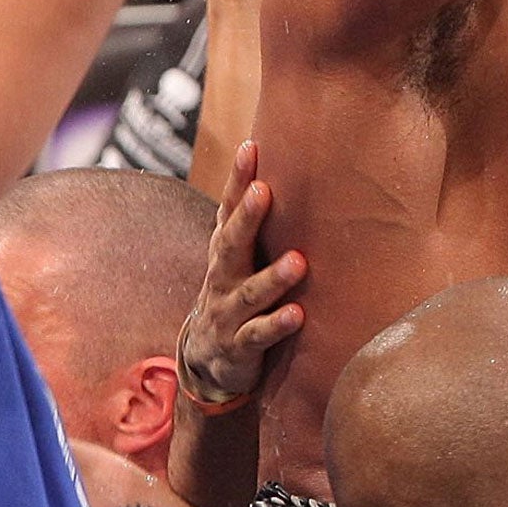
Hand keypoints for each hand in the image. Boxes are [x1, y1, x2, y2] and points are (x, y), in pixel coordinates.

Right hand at [176, 141, 305, 403]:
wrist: (209, 359)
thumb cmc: (236, 292)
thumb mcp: (241, 256)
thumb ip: (257, 220)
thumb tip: (288, 162)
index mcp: (226, 251)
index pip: (228, 210)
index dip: (237, 180)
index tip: (250, 148)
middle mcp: (223, 277)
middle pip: (232, 244)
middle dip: (246, 217)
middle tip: (262, 190)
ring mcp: (228, 313)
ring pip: (250, 293)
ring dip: (273, 277)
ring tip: (298, 261)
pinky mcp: (238, 346)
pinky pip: (258, 335)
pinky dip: (277, 324)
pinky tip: (298, 314)